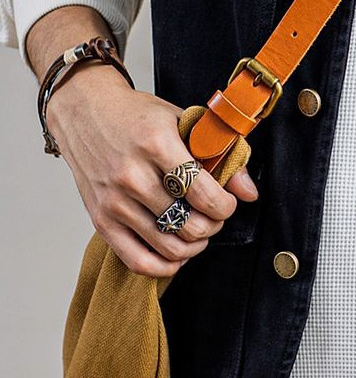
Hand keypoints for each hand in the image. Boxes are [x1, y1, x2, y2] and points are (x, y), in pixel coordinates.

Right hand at [46, 64, 258, 276]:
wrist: (85, 112)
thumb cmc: (136, 116)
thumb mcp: (183, 121)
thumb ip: (221, 153)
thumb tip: (249, 192)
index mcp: (157, 144)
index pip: (204, 194)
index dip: (226, 207)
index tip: (228, 202)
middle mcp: (132, 175)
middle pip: (189, 225)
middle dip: (213, 226)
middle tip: (214, 216)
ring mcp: (114, 201)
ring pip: (169, 247)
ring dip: (194, 246)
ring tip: (198, 230)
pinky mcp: (100, 220)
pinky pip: (137, 261)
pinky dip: (164, 266)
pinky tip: (176, 251)